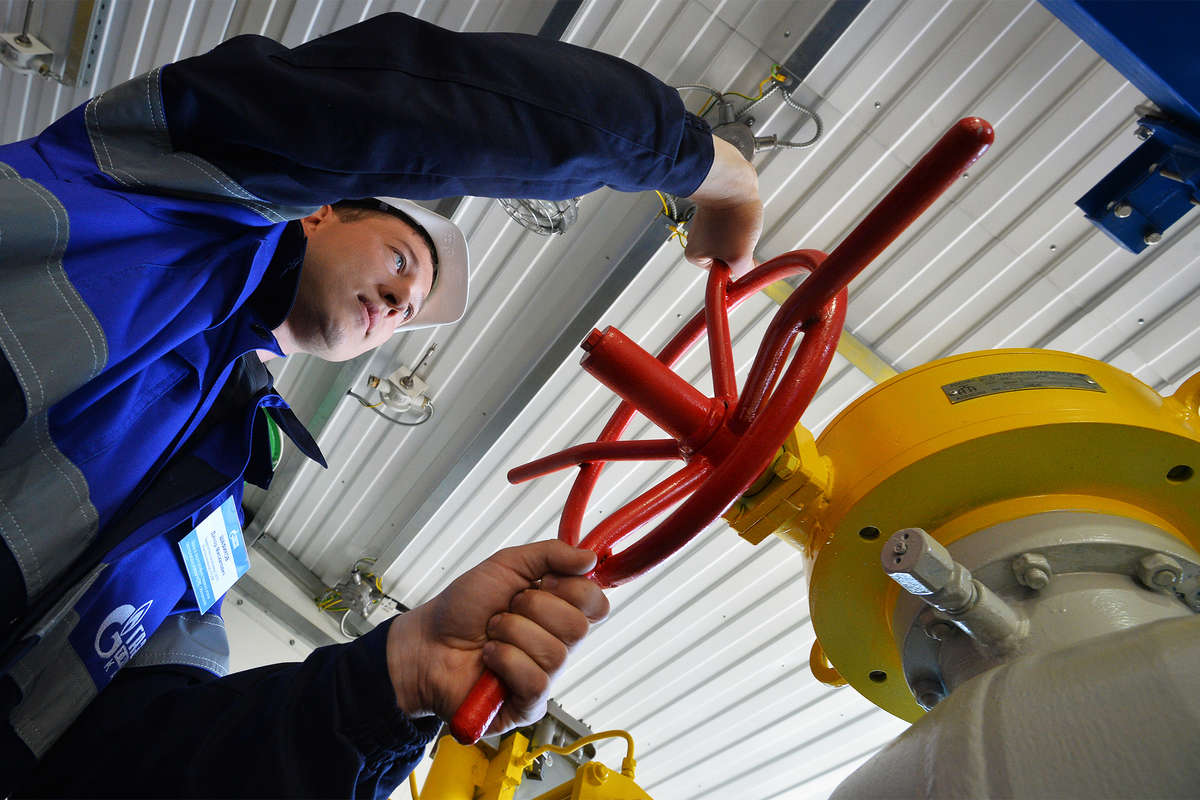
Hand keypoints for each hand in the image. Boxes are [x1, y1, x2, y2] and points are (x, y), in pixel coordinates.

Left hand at [384, 541, 608, 734]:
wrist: (427, 642)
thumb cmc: (464, 608)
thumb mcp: (507, 565)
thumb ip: (551, 554)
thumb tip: (591, 557)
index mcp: (560, 610)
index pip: (596, 602)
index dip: (571, 589)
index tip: (542, 582)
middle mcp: (558, 643)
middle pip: (578, 627)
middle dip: (533, 610)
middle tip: (505, 611)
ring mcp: (545, 675)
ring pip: (555, 654)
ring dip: (512, 634)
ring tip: (490, 635)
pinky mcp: (528, 704)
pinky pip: (537, 681)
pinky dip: (506, 661)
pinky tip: (489, 659)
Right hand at [683, 135, 762, 278]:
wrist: (732, 182)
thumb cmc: (731, 215)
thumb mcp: (739, 257)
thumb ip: (742, 274)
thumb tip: (747, 278)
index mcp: (696, 257)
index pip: (721, 276)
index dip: (735, 269)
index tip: (743, 259)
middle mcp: (698, 242)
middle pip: (727, 259)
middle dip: (739, 251)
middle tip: (741, 239)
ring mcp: (708, 227)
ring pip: (732, 243)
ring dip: (742, 237)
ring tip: (741, 225)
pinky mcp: (718, 215)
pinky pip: (734, 227)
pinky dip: (742, 224)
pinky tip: (742, 216)